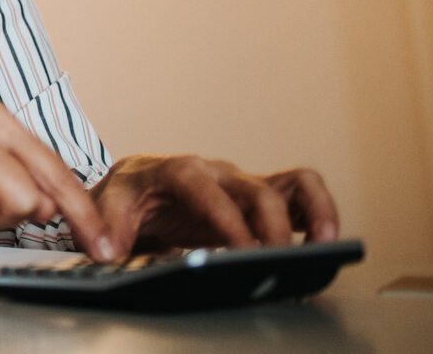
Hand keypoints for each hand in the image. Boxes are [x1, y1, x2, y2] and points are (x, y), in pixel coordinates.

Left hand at [90, 155, 338, 254]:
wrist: (137, 188)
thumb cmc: (128, 196)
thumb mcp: (109, 206)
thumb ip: (109, 225)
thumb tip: (109, 249)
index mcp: (177, 170)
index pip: (203, 187)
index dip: (224, 217)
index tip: (240, 248)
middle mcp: (217, 172)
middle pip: (254, 190)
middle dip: (269, 226)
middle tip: (276, 262)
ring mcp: (242, 185)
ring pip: (289, 184)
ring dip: (312, 210)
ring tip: (324, 243)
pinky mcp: (260, 200)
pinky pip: (299, 194)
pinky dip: (318, 210)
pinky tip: (324, 241)